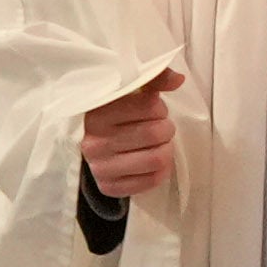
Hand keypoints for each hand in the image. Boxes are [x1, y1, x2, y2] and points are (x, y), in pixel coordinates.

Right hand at [75, 70, 180, 205]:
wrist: (88, 144)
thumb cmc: (114, 114)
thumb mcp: (127, 91)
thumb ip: (153, 79)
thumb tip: (178, 80)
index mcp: (97, 113)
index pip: (150, 106)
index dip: (159, 107)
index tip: (152, 110)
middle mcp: (94, 142)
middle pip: (156, 134)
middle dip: (165, 128)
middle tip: (158, 128)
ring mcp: (100, 167)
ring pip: (158, 159)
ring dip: (165, 149)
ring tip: (157, 144)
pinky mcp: (108, 186)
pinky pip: (152, 181)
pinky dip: (161, 170)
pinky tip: (152, 160)